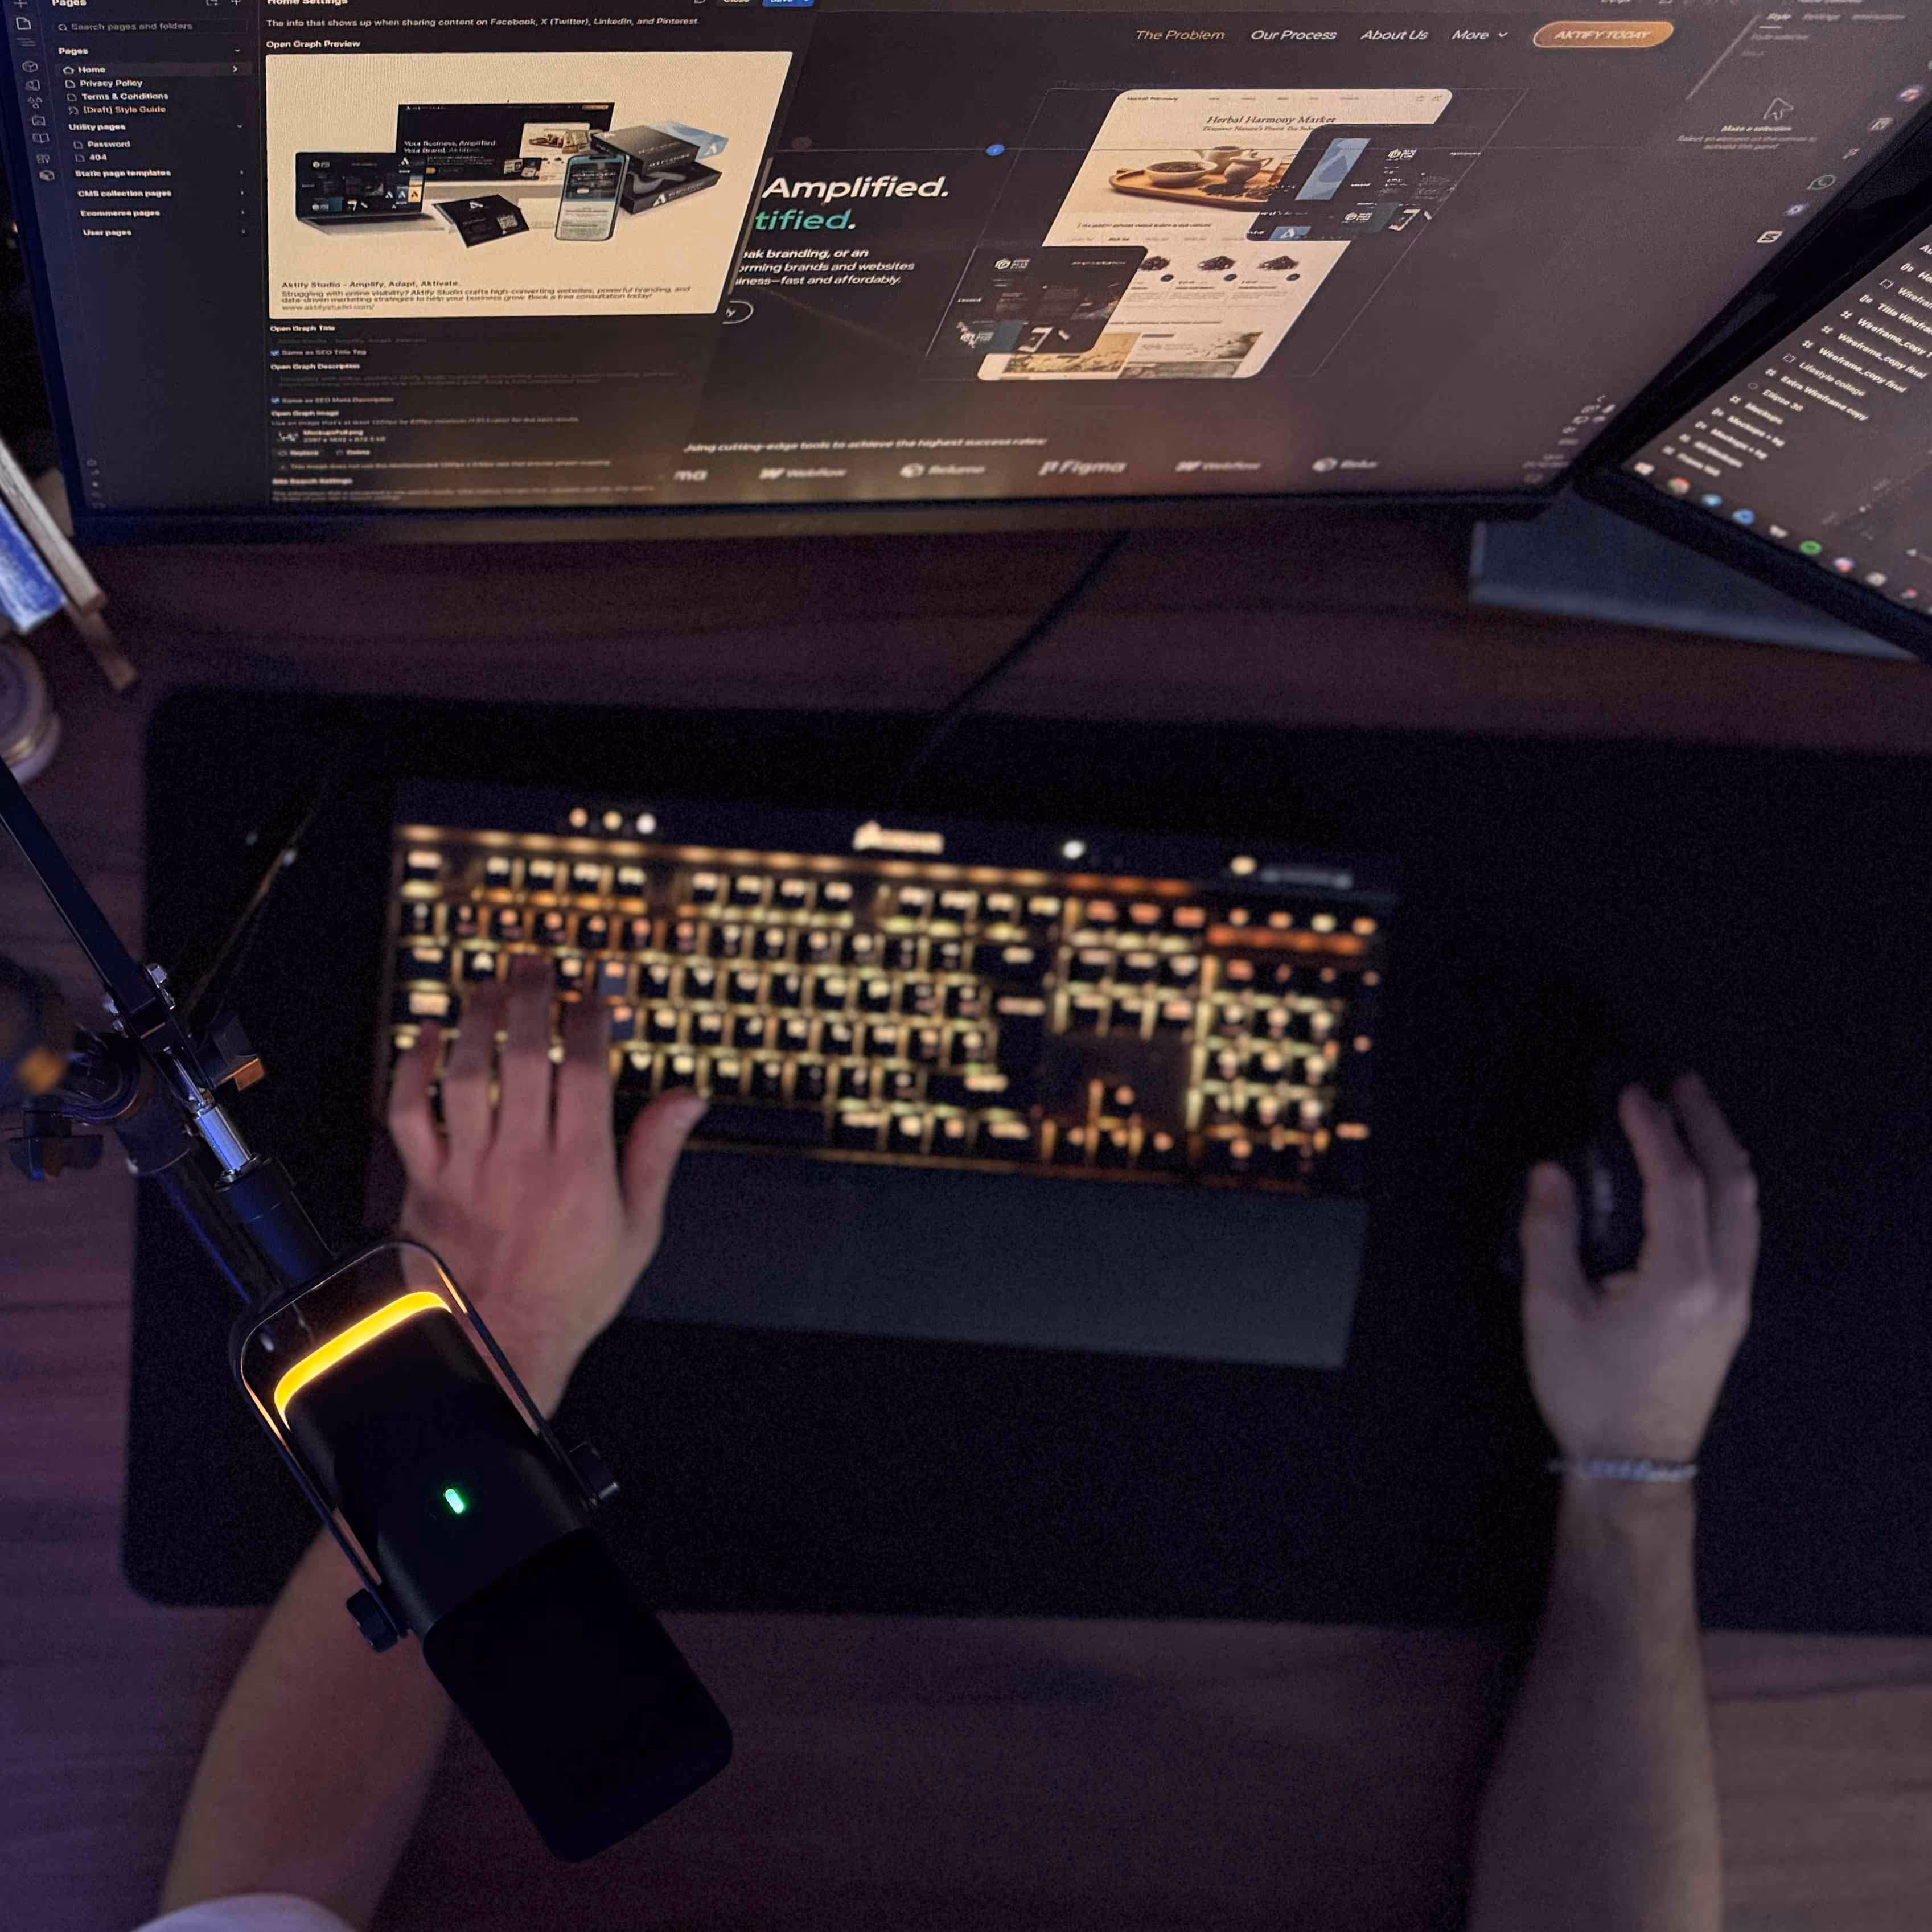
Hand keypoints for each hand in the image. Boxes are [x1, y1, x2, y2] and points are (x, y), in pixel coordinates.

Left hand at [385, 954, 707, 1414]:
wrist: (499, 1349)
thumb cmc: (572, 1293)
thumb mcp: (638, 1230)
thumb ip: (655, 1154)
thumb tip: (689, 1098)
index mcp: (581, 1168)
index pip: (586, 1068)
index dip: (593, 1018)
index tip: (598, 991)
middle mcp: (523, 1159)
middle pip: (527, 1055)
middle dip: (534, 998)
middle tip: (538, 962)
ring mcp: (468, 1169)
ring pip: (467, 1073)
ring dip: (477, 1018)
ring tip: (490, 984)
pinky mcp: (425, 1183)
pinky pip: (409, 1112)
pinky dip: (412, 1068)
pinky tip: (426, 1036)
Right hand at [1518, 1071, 1758, 1464]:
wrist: (1634, 1465)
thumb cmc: (1587, 1390)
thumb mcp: (1550, 1311)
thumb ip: (1548, 1233)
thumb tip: (1550, 1171)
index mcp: (1683, 1279)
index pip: (1677, 1181)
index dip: (1653, 1131)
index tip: (1630, 1094)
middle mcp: (1725, 1282)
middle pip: (1734, 1183)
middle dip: (1708, 1125)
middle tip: (1680, 1083)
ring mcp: (1737, 1299)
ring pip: (1747, 1207)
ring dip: (1722, 1154)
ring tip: (1692, 1117)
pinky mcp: (1733, 1313)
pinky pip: (1741, 1230)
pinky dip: (1723, 1189)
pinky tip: (1697, 1180)